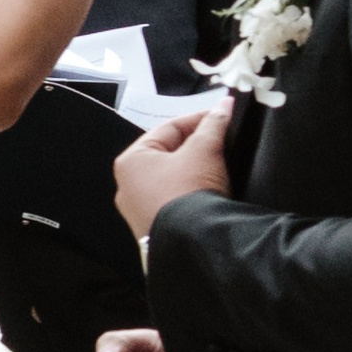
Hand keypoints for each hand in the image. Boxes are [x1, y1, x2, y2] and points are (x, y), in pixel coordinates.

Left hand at [113, 103, 229, 243]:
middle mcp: (128, 186)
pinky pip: (176, 200)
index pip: (169, 128)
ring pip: (173, 178)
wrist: (193, 245)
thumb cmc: (188, 195)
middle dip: (198, 145)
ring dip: (197, 168)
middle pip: (170, 153)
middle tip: (224, 138)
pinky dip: (192, 191)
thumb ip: (213, 125)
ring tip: (221, 162)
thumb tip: (224, 106)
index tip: (222, 115)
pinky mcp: (156, 229)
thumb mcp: (204, 151)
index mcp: (130, 161)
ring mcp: (140, 211)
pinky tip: (211, 189)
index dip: (200, 119)